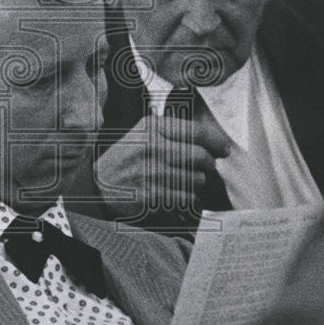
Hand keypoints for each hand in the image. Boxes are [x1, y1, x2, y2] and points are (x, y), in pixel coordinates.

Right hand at [95, 114, 231, 221]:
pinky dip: (189, 197)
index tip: (224, 149)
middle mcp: (153, 148)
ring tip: (186, 179)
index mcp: (152, 127)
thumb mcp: (143, 132)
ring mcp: (152, 173)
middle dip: (209, 164)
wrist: (99, 183)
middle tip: (206, 166)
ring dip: (197, 181)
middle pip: (201, 157)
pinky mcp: (152, 195)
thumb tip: (212, 140)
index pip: (196, 132)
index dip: (216, 141)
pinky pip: (187, 197)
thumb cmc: (128, 156)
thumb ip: (173, 130)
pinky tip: (179, 192)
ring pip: (197, 179)